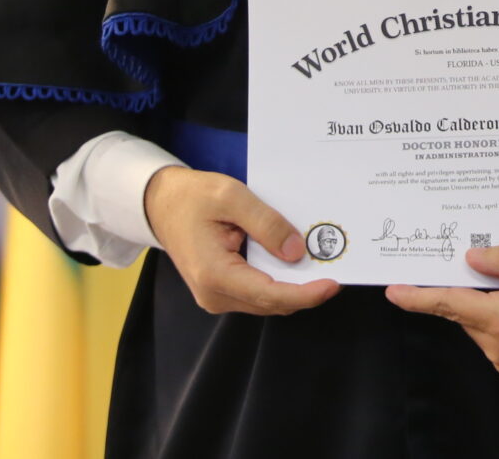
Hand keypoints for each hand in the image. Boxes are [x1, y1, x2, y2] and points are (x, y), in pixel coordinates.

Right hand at [142, 166, 339, 314]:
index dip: (305, 293)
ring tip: (322, 262)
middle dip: (306, 288)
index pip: (269, 294)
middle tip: (337, 265)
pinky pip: (259, 292)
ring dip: (295, 286)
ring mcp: (217, 296)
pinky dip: (281, 280)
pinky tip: (296, 261)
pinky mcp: (222, 290)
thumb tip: (296, 252)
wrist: (162, 204)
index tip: (332, 284)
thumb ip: (266, 223)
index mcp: (214, 274)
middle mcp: (214, 295)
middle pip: (272, 301)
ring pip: (268, 300)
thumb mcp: (232, 197)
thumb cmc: (193, 197)